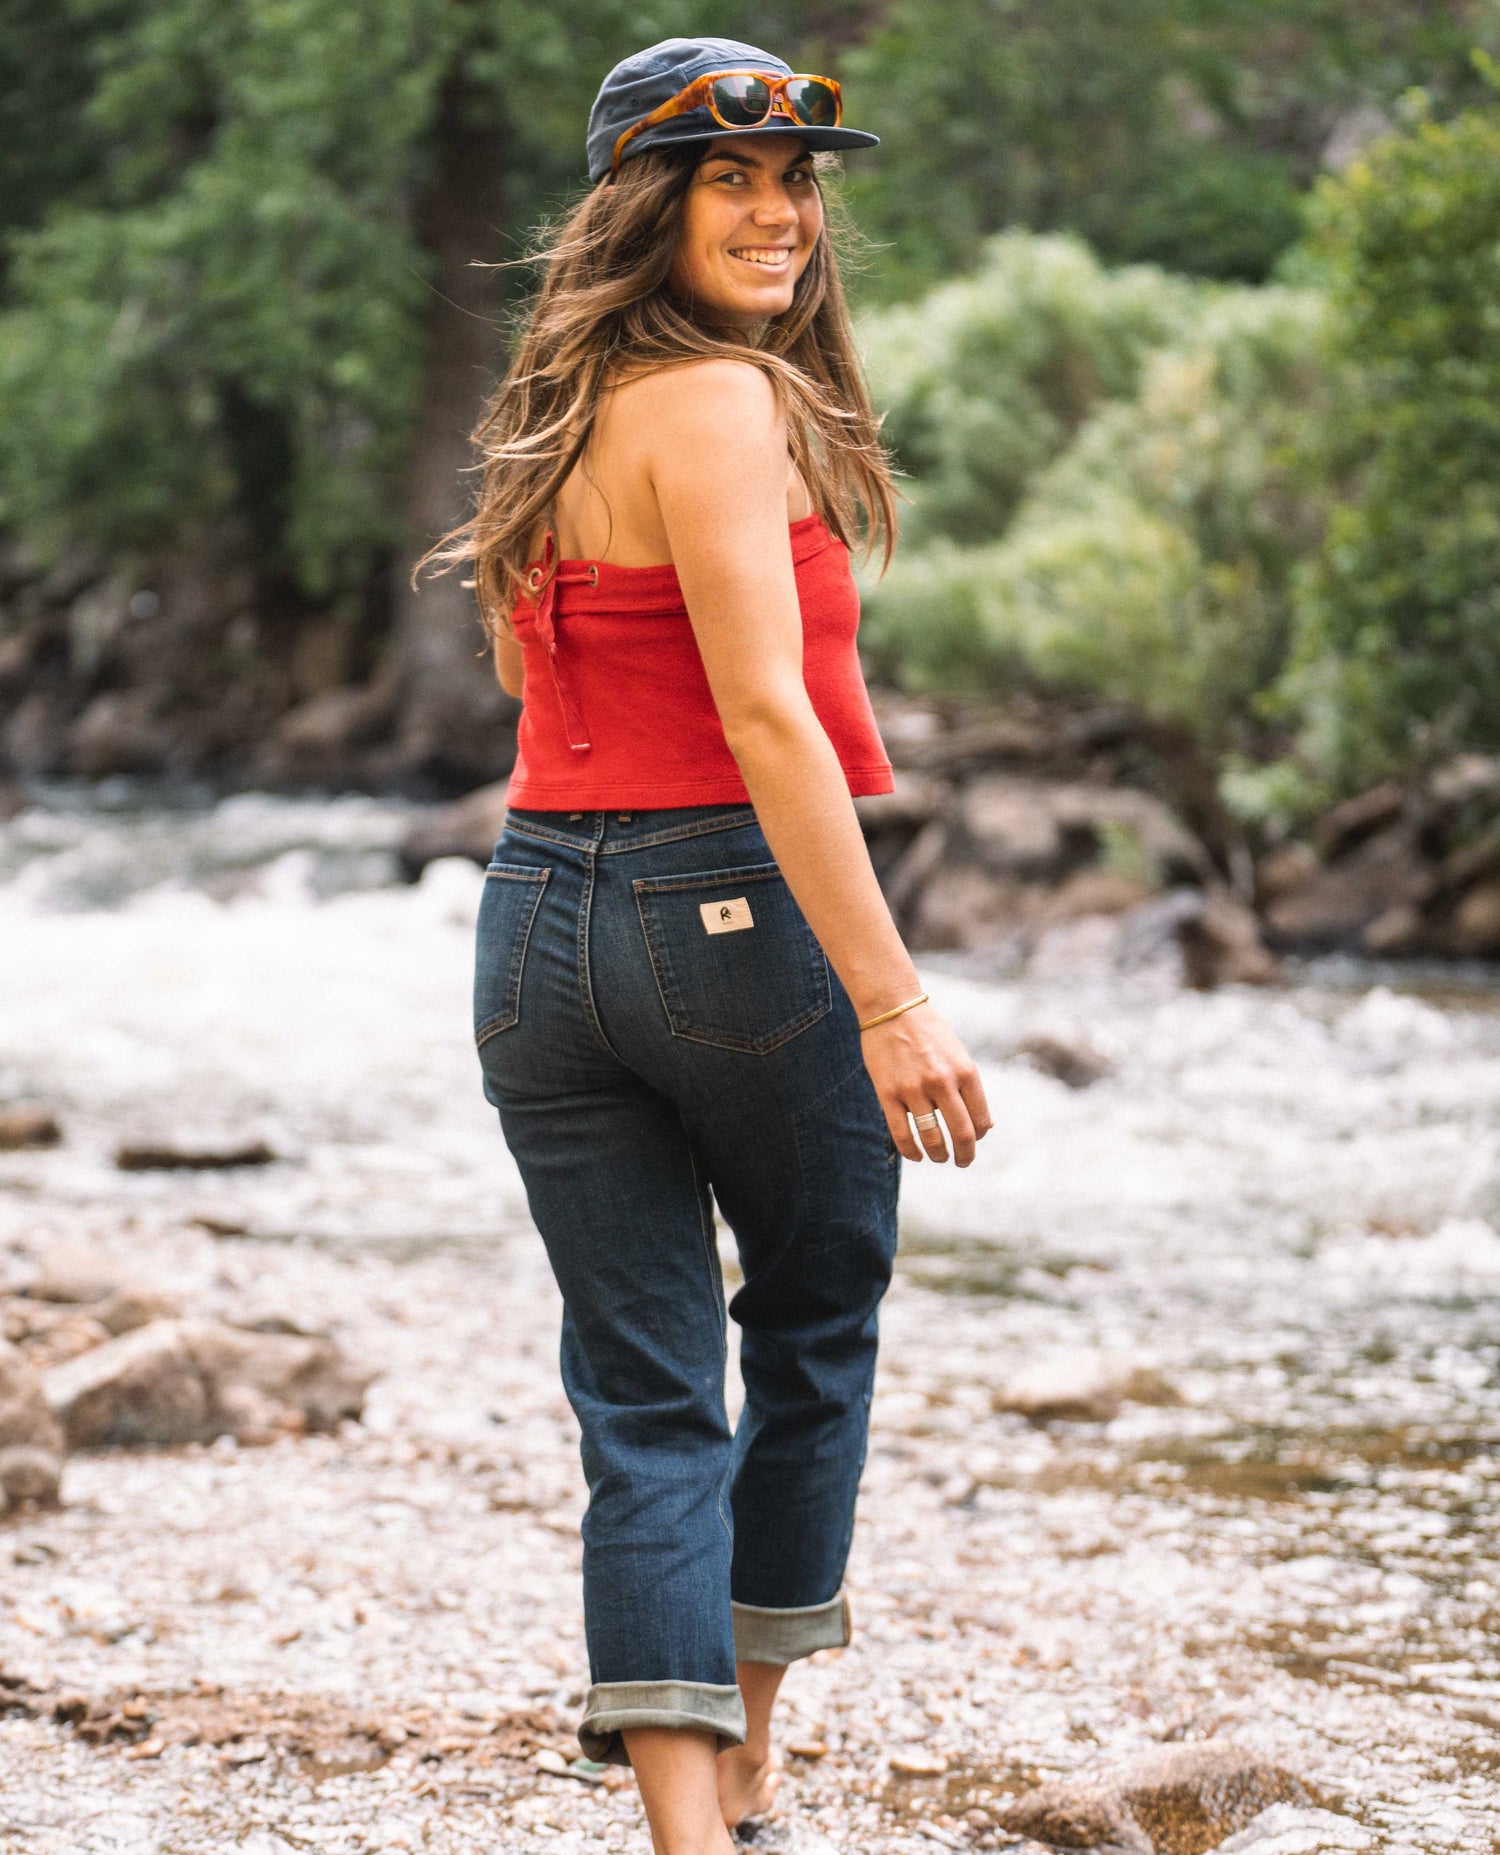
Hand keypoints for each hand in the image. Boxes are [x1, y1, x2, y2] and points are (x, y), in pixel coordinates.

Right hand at [859, 1002, 991, 1165]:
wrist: (892, 1008)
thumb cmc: (929, 1033)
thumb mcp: (958, 1055)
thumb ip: (970, 1089)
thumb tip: (985, 1127)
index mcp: (965, 1071)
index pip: (981, 1119)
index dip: (979, 1136)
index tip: (973, 1140)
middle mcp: (943, 1082)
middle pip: (962, 1134)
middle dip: (965, 1155)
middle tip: (962, 1162)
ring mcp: (914, 1089)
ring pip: (932, 1138)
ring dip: (939, 1155)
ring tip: (939, 1157)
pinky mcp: (888, 1094)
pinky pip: (902, 1134)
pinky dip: (912, 1151)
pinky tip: (917, 1156)